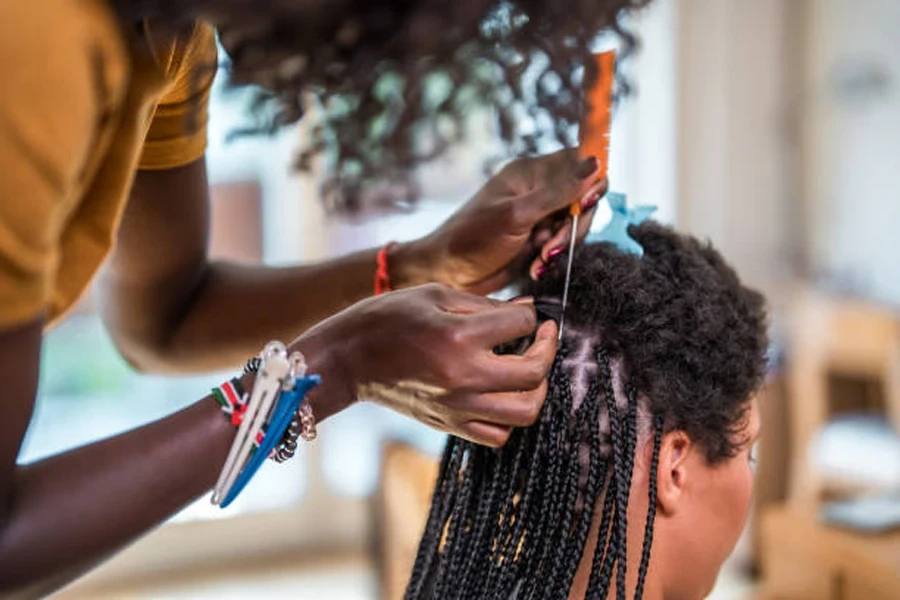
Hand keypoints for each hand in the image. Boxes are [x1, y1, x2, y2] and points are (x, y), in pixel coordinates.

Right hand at [291, 284, 557, 446]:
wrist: (345, 360)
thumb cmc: (385, 319)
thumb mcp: (435, 295)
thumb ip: (486, 304)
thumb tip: (528, 309)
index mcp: (458, 336)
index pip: (522, 324)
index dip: (531, 314)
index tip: (527, 312)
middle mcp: (463, 376)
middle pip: (534, 373)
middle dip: (547, 349)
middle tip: (542, 337)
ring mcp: (457, 406)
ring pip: (525, 411)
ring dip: (536, 387)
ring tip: (527, 368)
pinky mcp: (449, 424)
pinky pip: (498, 434)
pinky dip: (510, 416)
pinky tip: (502, 393)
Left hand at [395, 150, 606, 293]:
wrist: (447, 274)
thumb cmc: (471, 239)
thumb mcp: (517, 215)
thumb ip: (558, 192)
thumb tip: (595, 163)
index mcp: (531, 173)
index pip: (579, 161)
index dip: (592, 181)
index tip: (586, 204)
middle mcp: (537, 190)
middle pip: (583, 199)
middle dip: (573, 226)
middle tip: (550, 245)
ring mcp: (538, 216)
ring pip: (575, 226)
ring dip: (562, 247)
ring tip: (539, 259)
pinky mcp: (537, 240)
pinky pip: (561, 246)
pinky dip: (552, 259)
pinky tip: (535, 267)